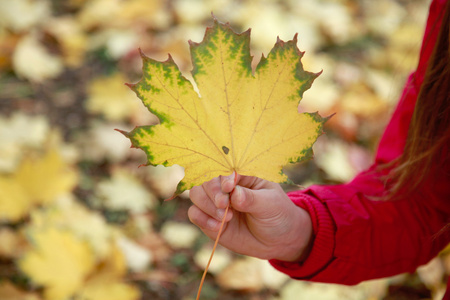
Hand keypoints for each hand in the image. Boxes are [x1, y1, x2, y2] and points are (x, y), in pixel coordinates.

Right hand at [188, 173, 312, 261]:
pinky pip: (194, 214)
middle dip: (212, 192)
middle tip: (225, 205)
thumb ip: (252, 199)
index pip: (224, 169)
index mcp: (242, 175)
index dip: (222, 177)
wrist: (279, 241)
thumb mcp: (270, 205)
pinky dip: (202, 219)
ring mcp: (216, 203)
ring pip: (196, 195)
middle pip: (205, 180)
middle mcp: (225, 186)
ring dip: (206, 205)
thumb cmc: (278, 215)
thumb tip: (234, 193)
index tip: (228, 188)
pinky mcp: (210, 220)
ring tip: (225, 218)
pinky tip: (218, 227)